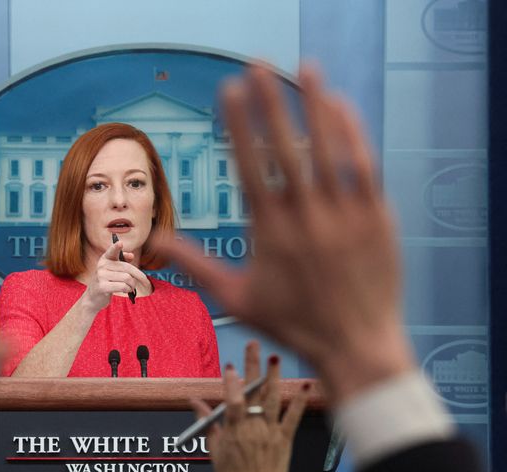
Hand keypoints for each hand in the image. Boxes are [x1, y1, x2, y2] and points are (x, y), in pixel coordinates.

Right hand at [81, 240, 149, 311]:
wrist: (93, 297)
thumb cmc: (107, 281)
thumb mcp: (113, 270)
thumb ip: (122, 261)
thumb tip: (131, 255)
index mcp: (105, 259)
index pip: (112, 251)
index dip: (116, 247)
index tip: (120, 243)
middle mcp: (102, 265)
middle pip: (127, 268)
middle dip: (139, 275)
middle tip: (145, 282)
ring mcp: (101, 276)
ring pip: (127, 278)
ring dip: (133, 285)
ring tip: (131, 288)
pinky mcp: (102, 287)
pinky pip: (123, 286)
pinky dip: (128, 289)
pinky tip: (126, 291)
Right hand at [155, 64, 413, 402]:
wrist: (356, 345)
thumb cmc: (291, 323)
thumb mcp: (234, 298)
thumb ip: (194, 264)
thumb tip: (154, 243)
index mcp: (271, 231)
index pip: (250, 165)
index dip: (238, 124)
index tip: (229, 91)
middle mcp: (308, 216)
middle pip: (286, 146)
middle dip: (270, 102)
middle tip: (258, 66)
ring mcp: (346, 214)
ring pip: (329, 148)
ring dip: (315, 104)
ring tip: (304, 69)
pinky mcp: (377, 216)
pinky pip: (363, 165)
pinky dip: (351, 133)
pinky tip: (340, 107)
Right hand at [192, 341, 305, 471]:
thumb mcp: (214, 450)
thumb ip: (207, 423)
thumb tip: (195, 402)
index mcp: (234, 432)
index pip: (233, 402)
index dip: (231, 383)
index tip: (229, 367)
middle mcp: (254, 428)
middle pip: (253, 393)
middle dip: (253, 367)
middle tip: (254, 346)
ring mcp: (271, 432)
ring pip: (273, 400)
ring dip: (274, 377)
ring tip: (275, 358)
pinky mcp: (285, 439)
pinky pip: (294, 417)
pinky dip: (300, 401)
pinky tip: (305, 385)